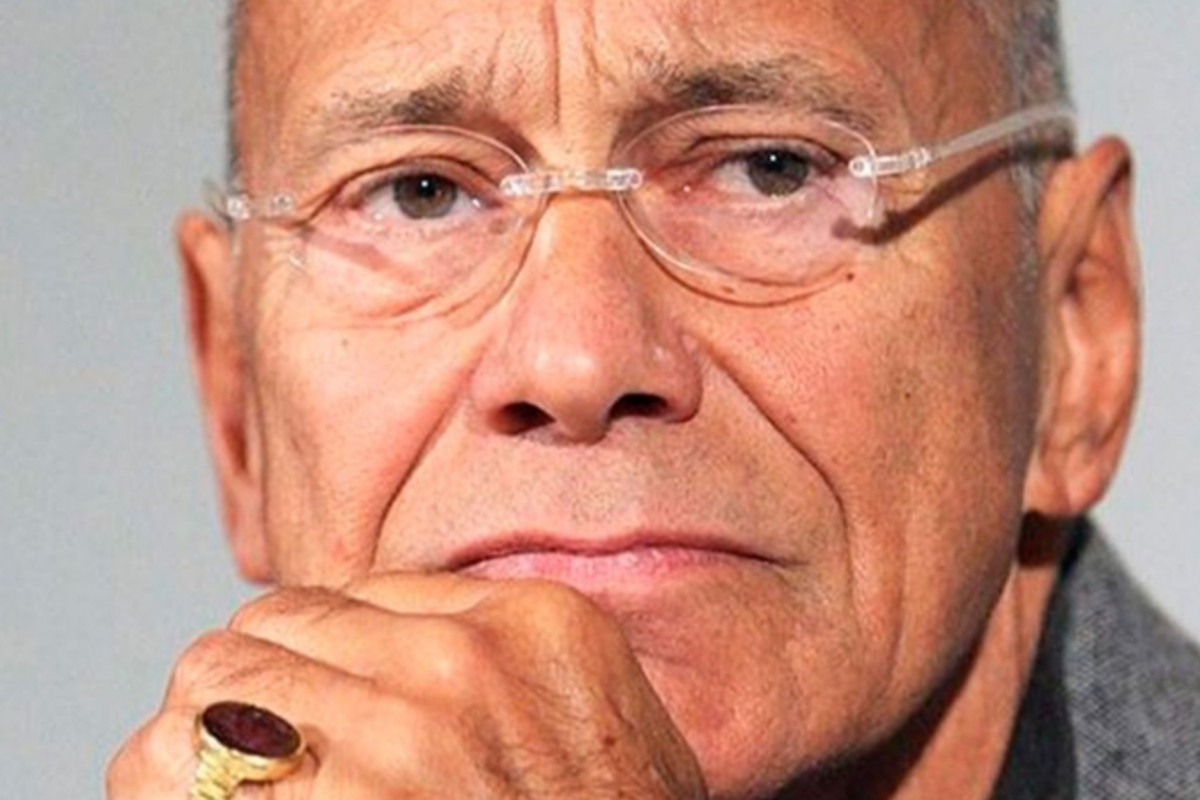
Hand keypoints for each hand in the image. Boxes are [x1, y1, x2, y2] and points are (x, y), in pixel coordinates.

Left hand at [107, 574, 706, 798]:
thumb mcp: (611, 739)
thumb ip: (519, 673)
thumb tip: (408, 638)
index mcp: (540, 630)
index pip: (359, 595)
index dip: (322, 657)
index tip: (317, 708)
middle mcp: (464, 667)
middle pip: (276, 623)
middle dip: (255, 690)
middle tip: (266, 755)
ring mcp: (393, 742)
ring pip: (213, 676)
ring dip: (203, 738)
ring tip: (233, 789)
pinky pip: (167, 760)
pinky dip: (163, 787)